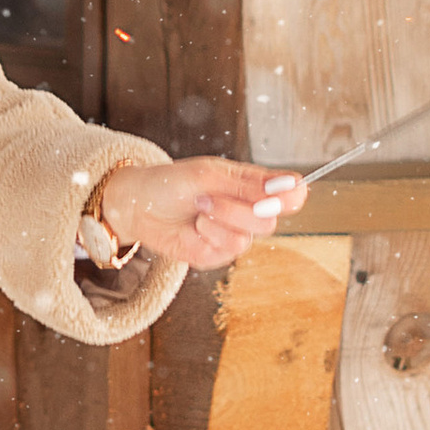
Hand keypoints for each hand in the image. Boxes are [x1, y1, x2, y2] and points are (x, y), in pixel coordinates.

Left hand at [93, 157, 305, 270]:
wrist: (137, 205)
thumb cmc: (170, 183)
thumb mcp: (209, 174)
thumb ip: (251, 183)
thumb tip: (292, 183)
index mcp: (252, 186)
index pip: (291, 194)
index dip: (292, 196)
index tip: (281, 194)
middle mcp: (247, 211)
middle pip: (270, 221)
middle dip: (238, 210)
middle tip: (210, 197)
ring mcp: (233, 234)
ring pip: (246, 238)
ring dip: (217, 222)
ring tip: (198, 209)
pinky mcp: (216, 254)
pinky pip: (225, 252)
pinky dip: (206, 237)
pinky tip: (193, 227)